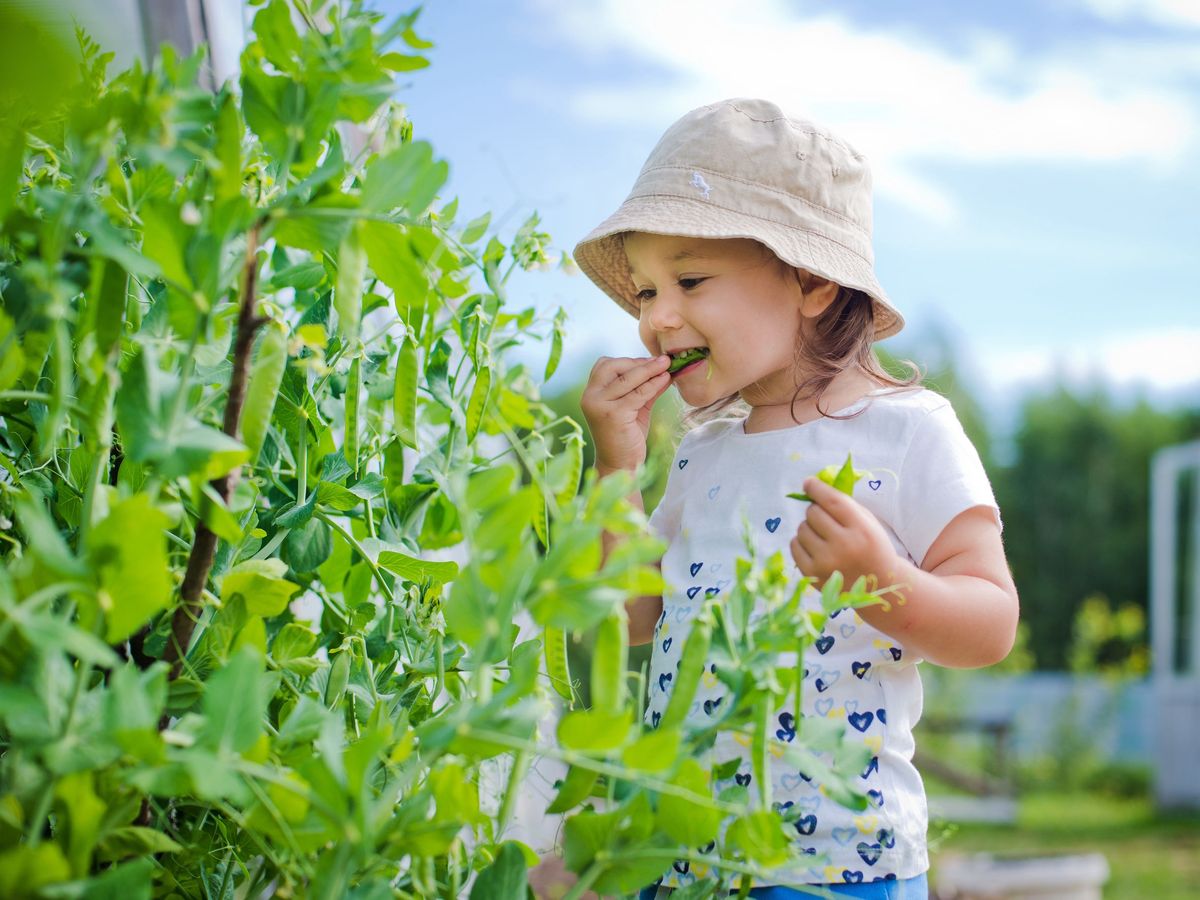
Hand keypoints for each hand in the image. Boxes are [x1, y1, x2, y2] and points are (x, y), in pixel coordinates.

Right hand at [580, 354, 672, 473]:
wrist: (620, 466)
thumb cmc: (625, 437)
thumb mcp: (633, 407)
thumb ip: (643, 388)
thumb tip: (663, 369)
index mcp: (590, 393)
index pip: (605, 365)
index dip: (628, 360)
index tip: (650, 361)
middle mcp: (590, 397)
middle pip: (614, 366)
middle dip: (639, 362)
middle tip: (662, 360)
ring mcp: (600, 405)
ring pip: (628, 378)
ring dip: (650, 370)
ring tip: (668, 366)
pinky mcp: (614, 414)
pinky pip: (638, 393)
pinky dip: (653, 384)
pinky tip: (665, 380)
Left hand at [789, 476, 900, 586]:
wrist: (878, 585)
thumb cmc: (871, 547)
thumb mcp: (868, 523)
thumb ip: (844, 504)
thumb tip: (811, 486)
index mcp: (861, 529)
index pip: (832, 501)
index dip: (817, 488)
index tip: (809, 483)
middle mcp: (843, 545)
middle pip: (813, 513)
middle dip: (816, 511)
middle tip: (826, 520)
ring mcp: (826, 561)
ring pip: (801, 528)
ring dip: (809, 528)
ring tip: (824, 537)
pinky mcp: (812, 574)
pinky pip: (794, 545)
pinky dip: (801, 542)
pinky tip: (816, 548)